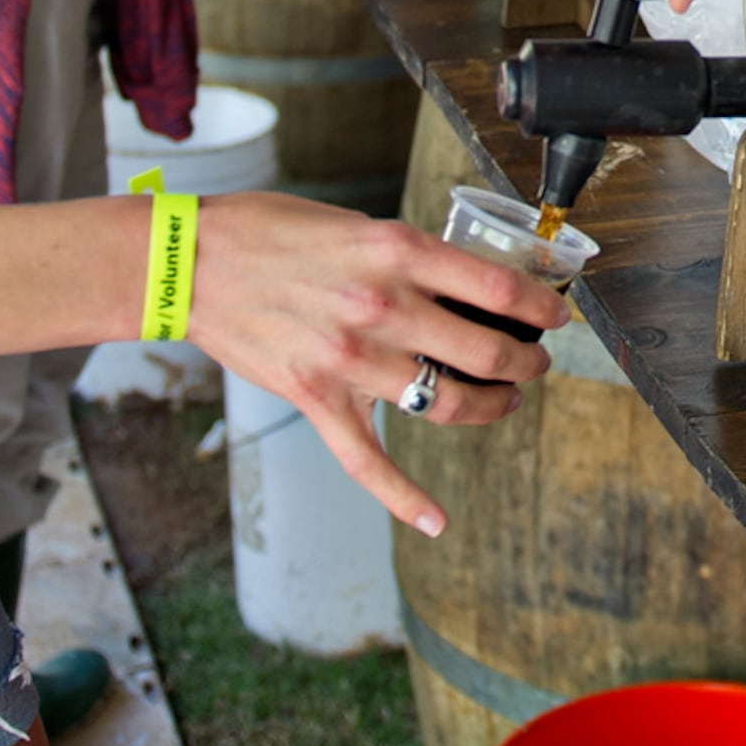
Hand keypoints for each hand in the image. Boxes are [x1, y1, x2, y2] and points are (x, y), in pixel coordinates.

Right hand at [183, 193, 566, 535]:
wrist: (190, 263)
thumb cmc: (270, 231)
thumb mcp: (356, 224)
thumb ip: (409, 256)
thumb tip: (464, 283)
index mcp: (397, 252)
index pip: (498, 287)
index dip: (541, 307)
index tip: (555, 316)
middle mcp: (383, 308)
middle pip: (486, 351)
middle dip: (526, 363)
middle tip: (535, 362)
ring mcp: (351, 361)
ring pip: (447, 403)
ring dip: (491, 406)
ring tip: (505, 400)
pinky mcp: (317, 400)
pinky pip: (370, 462)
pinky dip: (406, 499)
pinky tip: (436, 520)